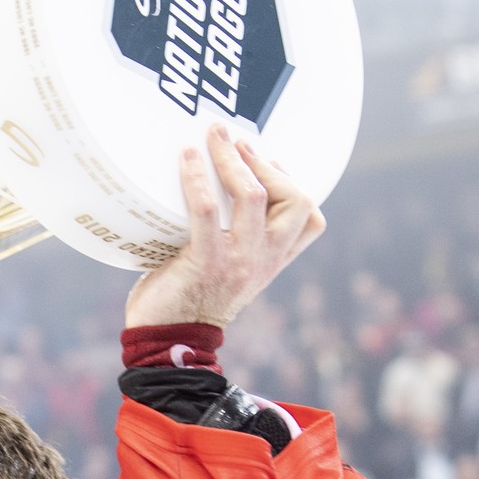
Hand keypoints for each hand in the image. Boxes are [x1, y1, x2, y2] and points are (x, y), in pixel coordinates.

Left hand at [125, 123, 326, 328]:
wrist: (168, 343)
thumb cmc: (186, 301)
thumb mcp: (224, 271)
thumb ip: (229, 241)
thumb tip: (208, 195)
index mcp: (271, 262)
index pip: (310, 221)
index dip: (294, 183)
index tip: (268, 159)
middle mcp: (262, 260)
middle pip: (295, 200)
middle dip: (265, 163)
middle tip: (236, 140)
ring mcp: (237, 261)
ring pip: (252, 195)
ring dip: (231, 159)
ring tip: (214, 136)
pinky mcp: (206, 261)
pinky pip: (207, 210)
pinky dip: (196, 177)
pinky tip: (187, 157)